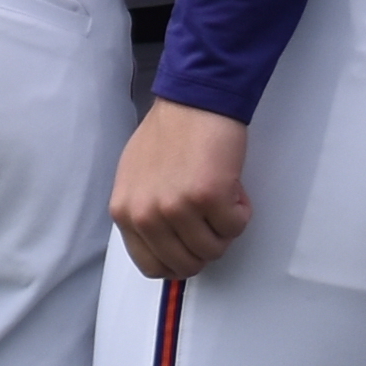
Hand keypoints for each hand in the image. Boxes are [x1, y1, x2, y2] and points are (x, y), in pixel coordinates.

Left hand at [110, 98, 258, 279]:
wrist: (194, 99)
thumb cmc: (169, 133)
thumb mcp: (135, 179)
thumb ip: (142, 214)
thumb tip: (159, 246)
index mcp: (125, 212)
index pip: (151, 266)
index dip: (178, 262)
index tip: (191, 248)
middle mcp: (147, 215)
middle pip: (186, 264)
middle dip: (206, 246)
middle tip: (211, 219)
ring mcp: (177, 208)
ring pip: (214, 250)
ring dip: (224, 228)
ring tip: (220, 197)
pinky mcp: (209, 197)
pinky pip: (235, 227)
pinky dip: (240, 211)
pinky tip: (232, 186)